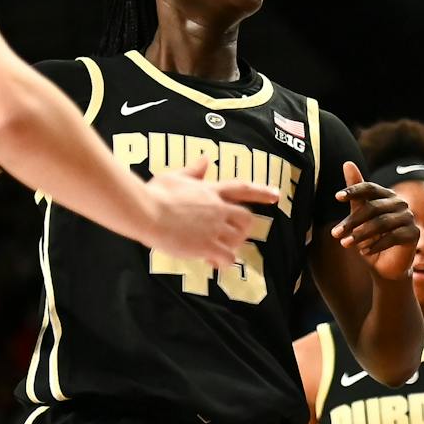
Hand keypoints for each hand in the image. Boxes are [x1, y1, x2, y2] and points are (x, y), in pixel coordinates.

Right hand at [145, 154, 278, 265]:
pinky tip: (212, 263)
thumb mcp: (175, 177)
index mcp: (210, 191)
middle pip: (246, 218)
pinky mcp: (207, 245)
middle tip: (231, 236)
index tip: (275, 195)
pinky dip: (224, 262)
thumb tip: (206, 160)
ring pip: (238, 239)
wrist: (147, 212)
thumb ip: (193, 171)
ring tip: (216, 250)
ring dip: (231, 246)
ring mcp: (214, 228)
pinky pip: (227, 258)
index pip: (242, 189)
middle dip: (242, 228)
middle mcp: (218, 208)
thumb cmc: (156, 194)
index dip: (261, 191)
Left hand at [331, 161, 419, 281]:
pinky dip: (376, 245)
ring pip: (382, 223)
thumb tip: (347, 163)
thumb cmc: (370, 238)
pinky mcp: (413, 233)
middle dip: (352, 221)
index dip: (354, 190)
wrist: (385, 266)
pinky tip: (364, 252)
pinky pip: (393, 237)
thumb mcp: (359, 216)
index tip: (337, 197)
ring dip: (361, 234)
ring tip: (346, 244)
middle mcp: (400, 203)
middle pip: (373, 207)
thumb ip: (355, 194)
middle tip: (335, 234)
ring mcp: (409, 218)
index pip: (370, 188)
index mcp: (386, 195)